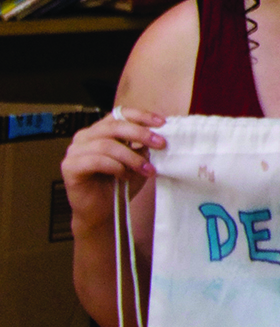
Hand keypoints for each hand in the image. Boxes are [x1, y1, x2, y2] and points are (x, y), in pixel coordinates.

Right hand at [61, 108, 164, 229]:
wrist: (102, 212)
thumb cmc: (119, 185)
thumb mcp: (137, 162)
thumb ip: (143, 147)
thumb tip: (157, 135)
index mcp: (100, 131)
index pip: (119, 114)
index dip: (141, 116)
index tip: (162, 123)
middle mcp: (85, 137)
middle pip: (114, 126)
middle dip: (140, 134)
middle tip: (160, 144)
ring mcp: (75, 151)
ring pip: (106, 145)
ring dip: (131, 157)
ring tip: (146, 169)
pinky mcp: (70, 166)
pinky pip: (96, 161)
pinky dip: (115, 167)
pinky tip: (125, 176)